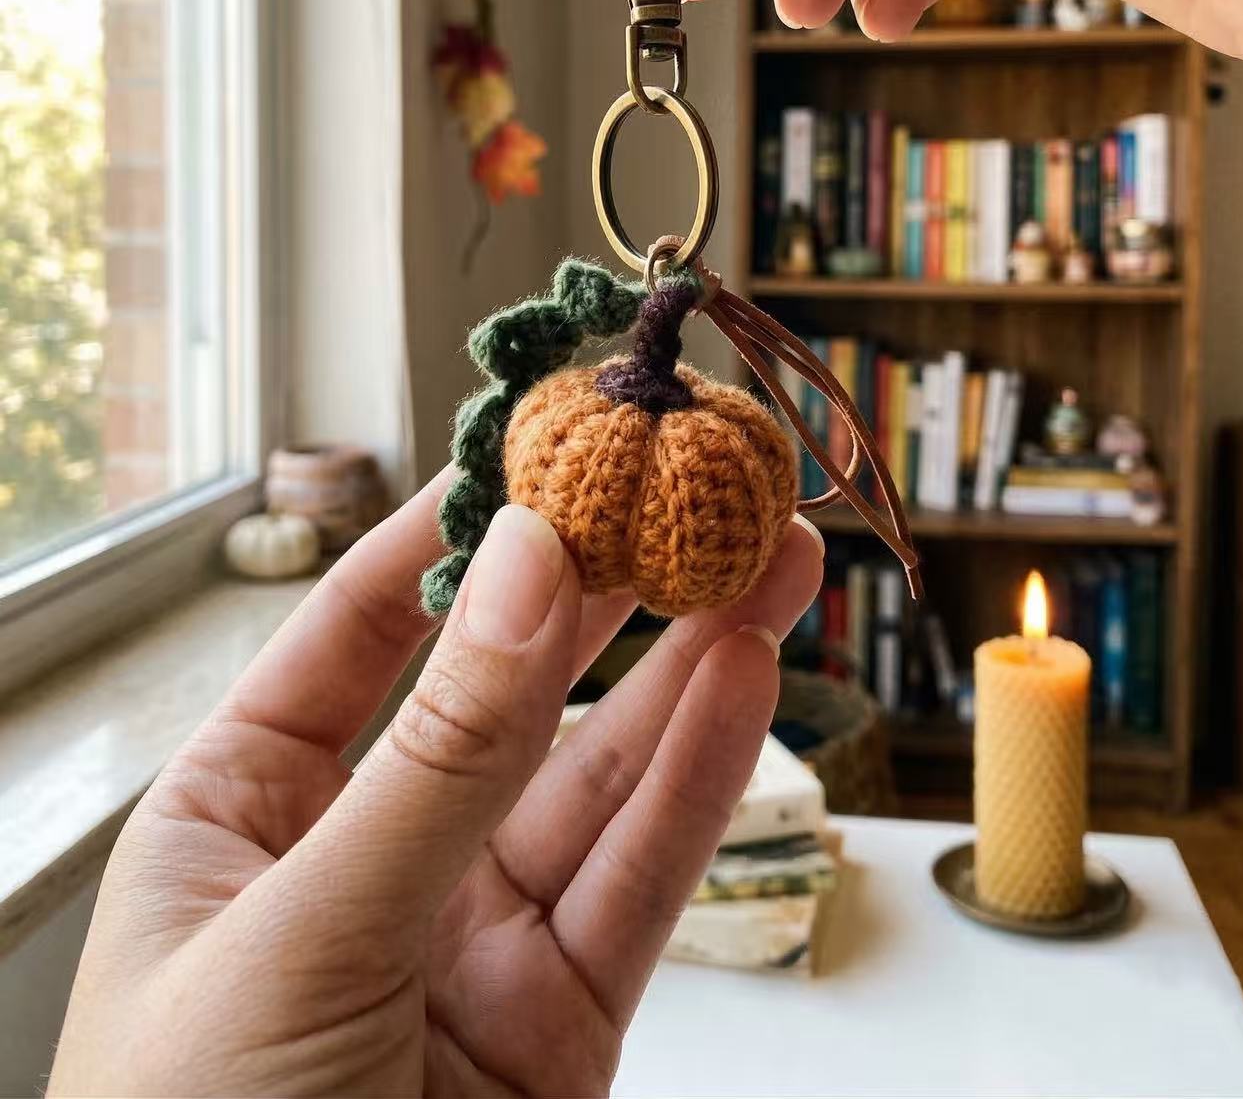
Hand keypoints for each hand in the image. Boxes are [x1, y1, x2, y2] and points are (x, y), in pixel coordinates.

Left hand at [49, 471, 821, 1096]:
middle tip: (699, 490)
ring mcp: (467, 947)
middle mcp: (360, 865)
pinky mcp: (559, 1030)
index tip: (549, 449)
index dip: (458, 538)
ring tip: (768, 559)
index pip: (357, 637)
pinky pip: (638, 883)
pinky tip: (750, 680)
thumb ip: (434, 762)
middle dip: (608, 592)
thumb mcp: (300, 942)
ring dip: (688, 668)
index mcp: (239, 819)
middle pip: (504, 694)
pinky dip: (702, 782)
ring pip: (596, 780)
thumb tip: (528, 568)